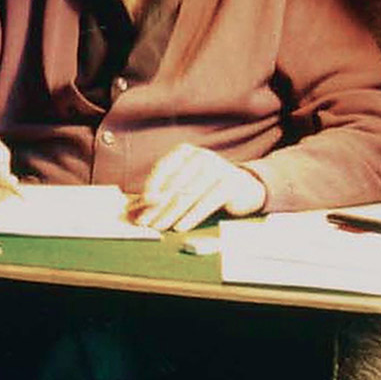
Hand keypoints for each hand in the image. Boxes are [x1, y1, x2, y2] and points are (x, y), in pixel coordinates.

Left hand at [129, 144, 265, 232]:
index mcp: (185, 152)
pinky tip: (180, 227)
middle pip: (174, 184)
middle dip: (157, 205)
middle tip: (145, 222)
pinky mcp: (229, 184)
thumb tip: (136, 207)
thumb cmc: (206, 186)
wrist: (244, 188)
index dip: (150, 187)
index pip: (163, 168)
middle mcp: (201, 156)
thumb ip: (163, 191)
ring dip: (171, 214)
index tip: (140, 204)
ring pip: (188, 195)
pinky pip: (206, 203)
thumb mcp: (185, 182)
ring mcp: (217, 168)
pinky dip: (191, 217)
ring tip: (159, 227)